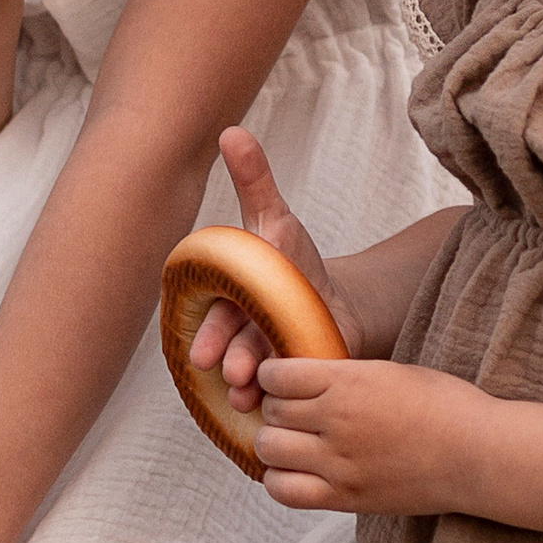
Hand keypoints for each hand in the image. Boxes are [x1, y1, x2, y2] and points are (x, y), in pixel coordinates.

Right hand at [189, 124, 364, 430]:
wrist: (334, 308)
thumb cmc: (297, 265)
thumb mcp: (278, 221)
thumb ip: (254, 180)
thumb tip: (232, 131)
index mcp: (232, 298)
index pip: (218, 315)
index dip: (213, 334)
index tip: (208, 354)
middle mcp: (242, 332)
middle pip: (233, 349)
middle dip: (233, 362)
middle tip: (236, 375)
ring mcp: (266, 359)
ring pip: (255, 375)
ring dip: (252, 389)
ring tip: (256, 399)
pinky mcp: (291, 379)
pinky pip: (280, 394)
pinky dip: (279, 402)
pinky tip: (279, 411)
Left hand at [249, 358, 495, 515]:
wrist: (479, 455)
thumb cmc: (445, 407)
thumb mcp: (390, 372)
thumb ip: (342, 377)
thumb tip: (301, 381)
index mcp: (349, 381)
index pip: (276, 375)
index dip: (273, 376)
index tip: (282, 381)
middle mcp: (338, 420)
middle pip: (270, 412)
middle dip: (275, 410)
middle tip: (293, 414)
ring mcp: (339, 463)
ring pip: (269, 450)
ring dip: (274, 444)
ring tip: (293, 443)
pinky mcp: (345, 497)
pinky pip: (284, 491)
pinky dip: (280, 480)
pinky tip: (296, 471)